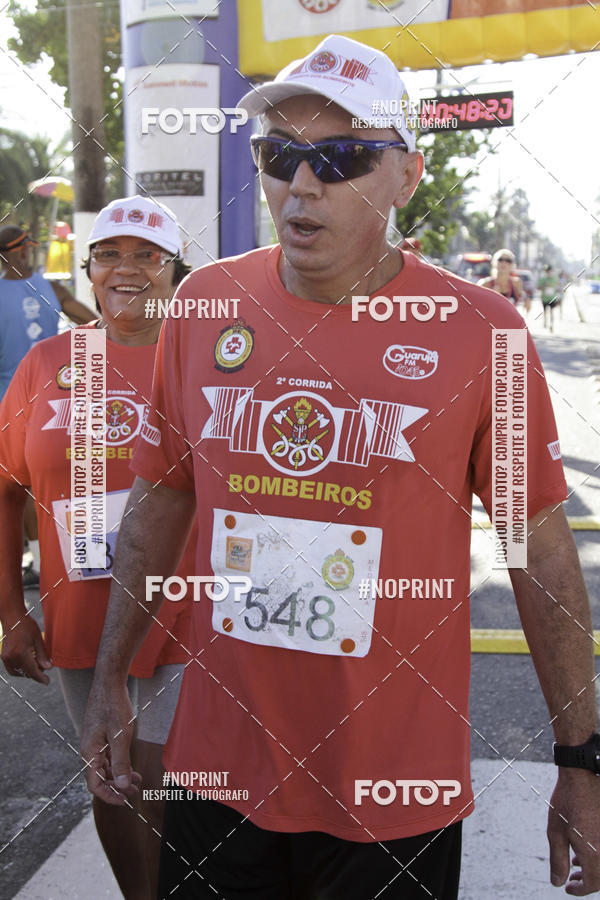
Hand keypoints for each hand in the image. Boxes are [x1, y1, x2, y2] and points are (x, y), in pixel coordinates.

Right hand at [1, 615, 51, 683]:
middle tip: (44, 666)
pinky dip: (20, 668)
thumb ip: (43, 655)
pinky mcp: (3, 656)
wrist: (12, 618)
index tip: (47, 682)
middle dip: (36, 672)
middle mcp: (11, 658)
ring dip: (28, 671)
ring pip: (18, 672)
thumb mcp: (38, 640)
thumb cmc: (27, 626)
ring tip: (36, 661)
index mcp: (21, 654)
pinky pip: (12, 668)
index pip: (32, 671)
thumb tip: (48, 668)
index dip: (41, 678)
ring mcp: (5, 658)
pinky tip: (28, 661)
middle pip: (26, 673)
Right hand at [81, 682, 140, 805]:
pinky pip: (107, 757)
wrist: (109, 682)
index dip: (109, 796)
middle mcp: (89, 750)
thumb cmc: (113, 706)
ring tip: (137, 781)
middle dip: (116, 788)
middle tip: (135, 791)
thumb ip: (121, 762)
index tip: (124, 802)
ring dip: (119, 777)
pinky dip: (119, 765)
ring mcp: (95, 743)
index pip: (95, 785)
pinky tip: (131, 767)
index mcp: (89, 753)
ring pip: (105, 768)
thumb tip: (121, 786)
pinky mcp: (101, 736)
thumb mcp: (120, 736)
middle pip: (100, 778)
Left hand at [548, 771, 599, 893]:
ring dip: (592, 869)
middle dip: (586, 882)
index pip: (592, 884)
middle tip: (571, 880)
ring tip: (575, 863)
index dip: (579, 890)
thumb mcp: (555, 833)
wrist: (581, 777)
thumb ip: (558, 861)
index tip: (568, 888)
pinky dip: (596, 855)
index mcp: (594, 853)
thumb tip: (558, 883)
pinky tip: (583, 849)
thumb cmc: (566, 802)